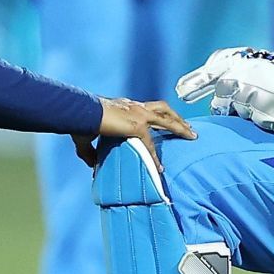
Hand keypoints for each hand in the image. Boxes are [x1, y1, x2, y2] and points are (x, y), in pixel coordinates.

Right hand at [73, 98, 195, 169]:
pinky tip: (160, 168)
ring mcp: (138, 113)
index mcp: (125, 105)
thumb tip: (91, 164)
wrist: (82, 113)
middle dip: (176, 117)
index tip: (165, 123)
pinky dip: (155, 157)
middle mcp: (135, 106)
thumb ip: (90, 151)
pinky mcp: (138, 125)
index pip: (146, 109)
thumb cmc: (81, 121)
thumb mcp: (86, 136)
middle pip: (163, 108)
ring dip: (180, 127)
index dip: (156, 117)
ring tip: (192, 136)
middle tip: (189, 126)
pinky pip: (151, 145)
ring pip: (167, 119)